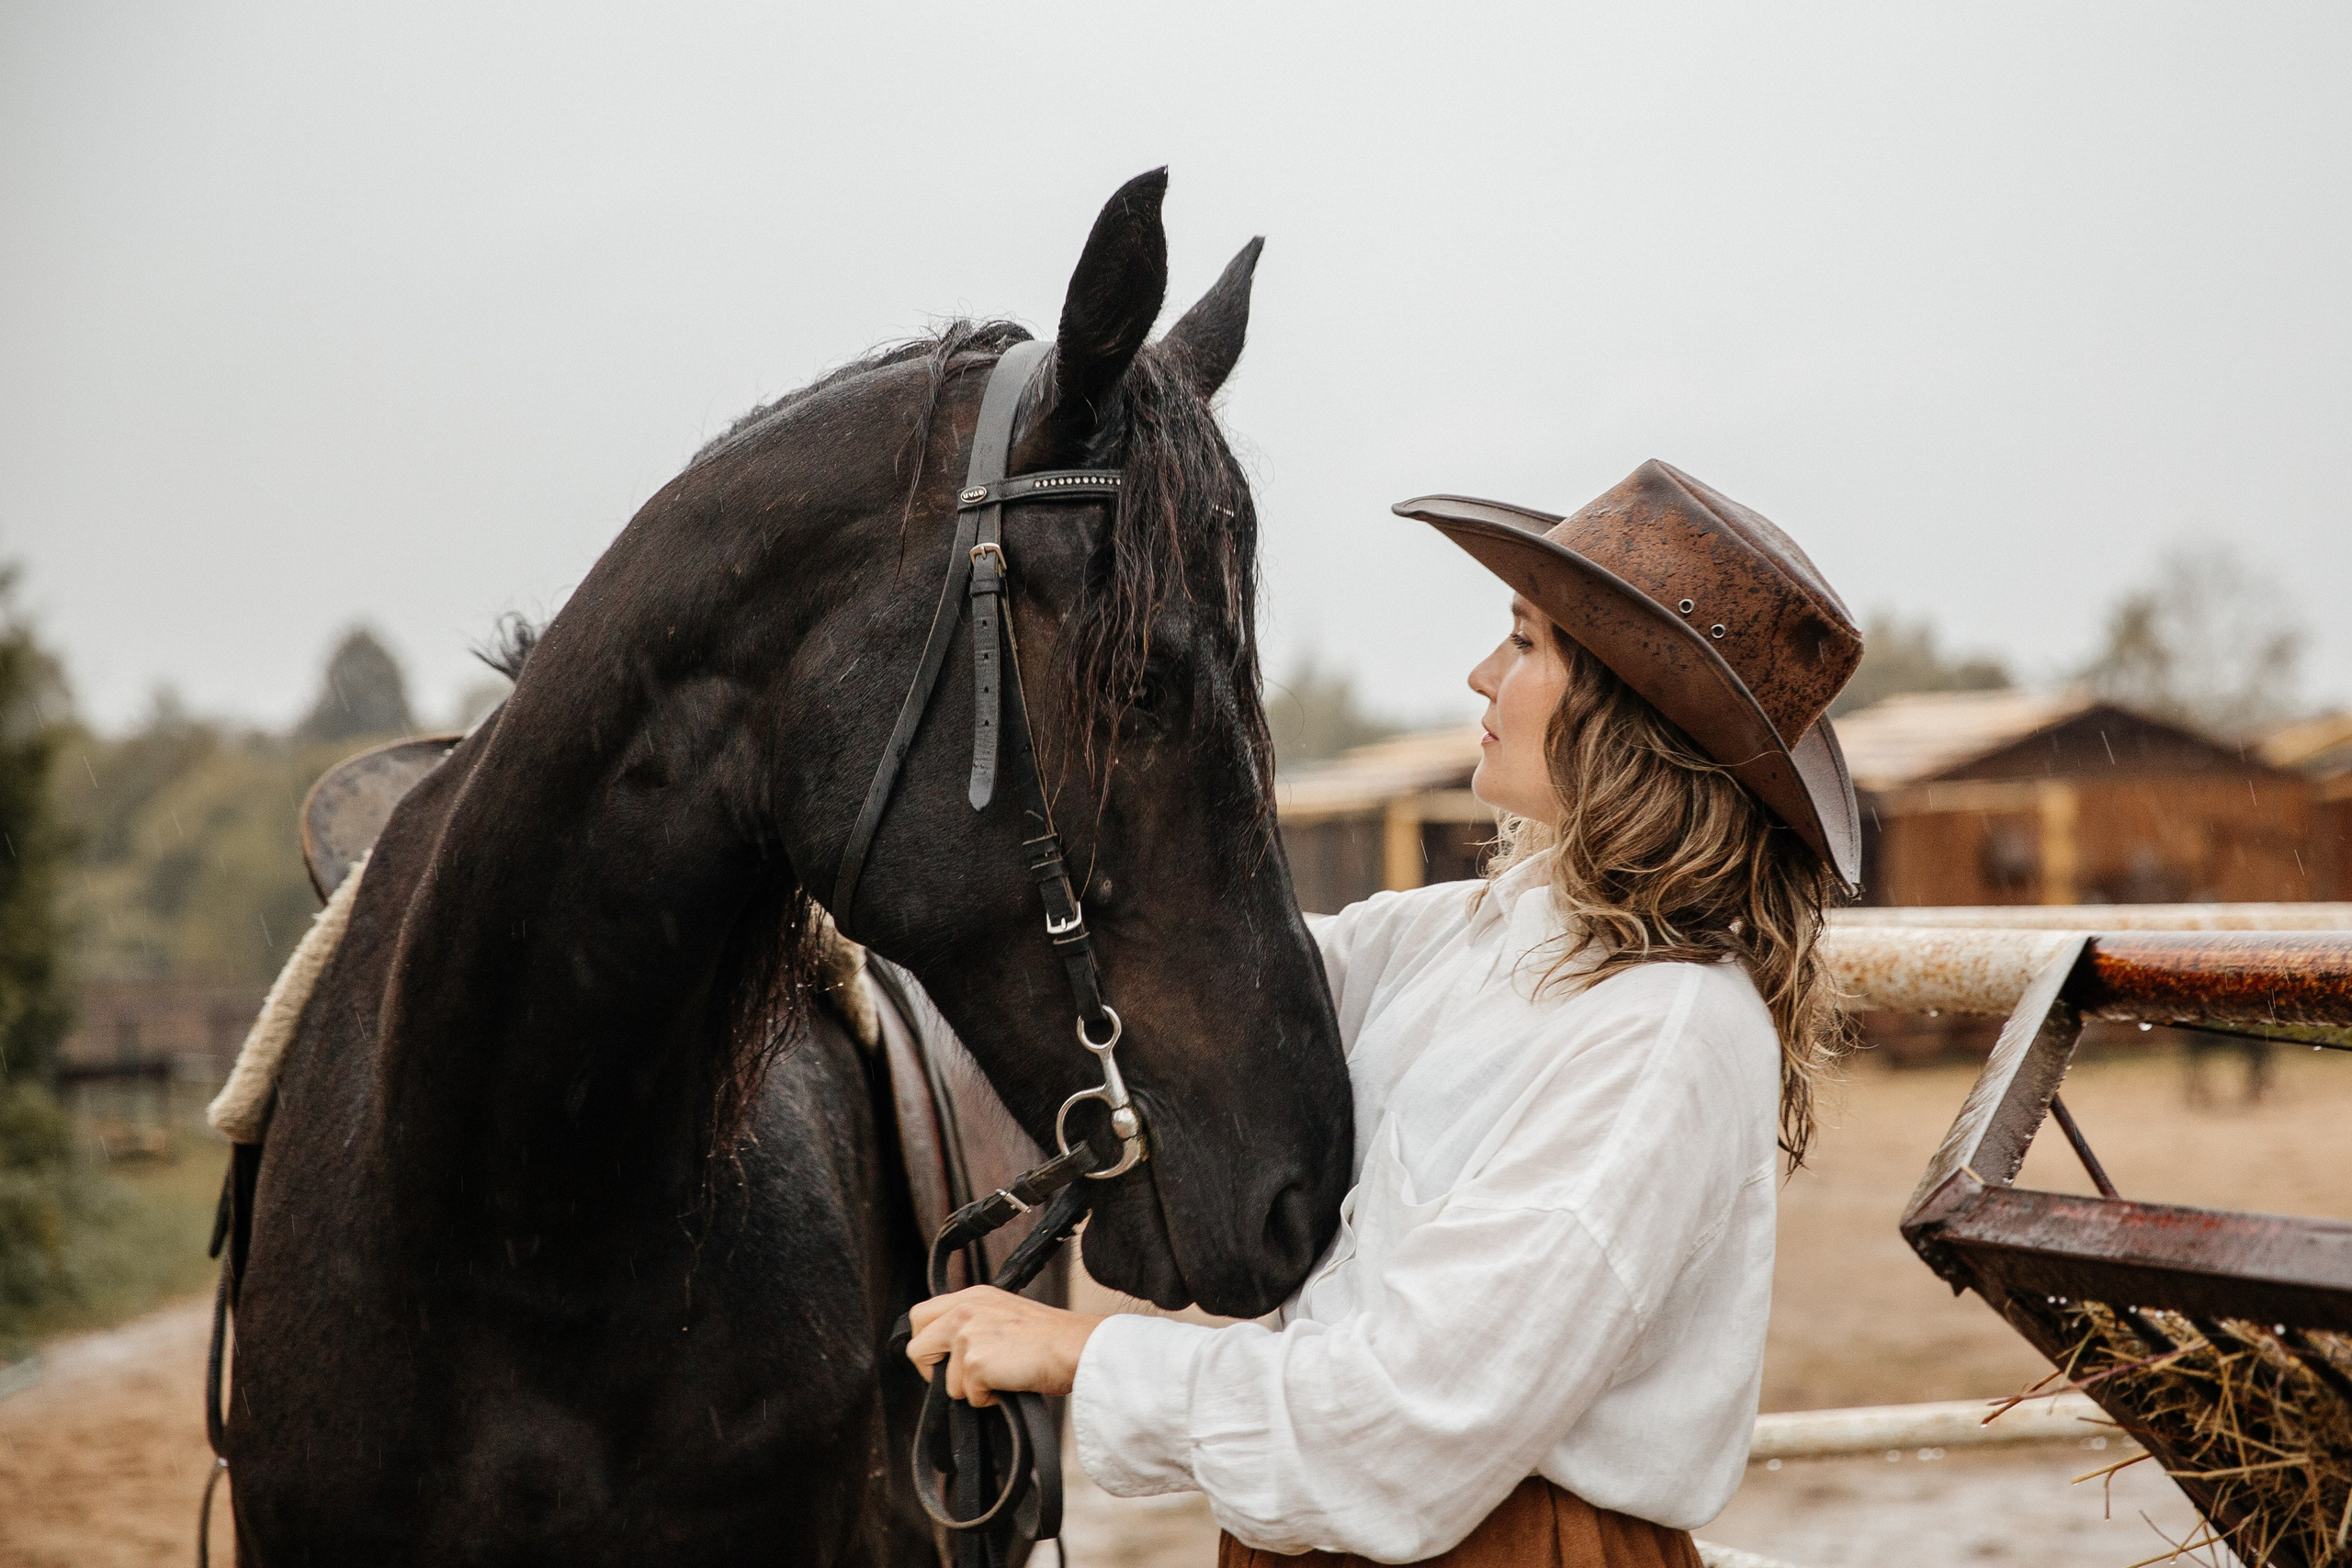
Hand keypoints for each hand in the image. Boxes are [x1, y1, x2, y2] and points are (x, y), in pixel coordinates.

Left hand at [905, 1286, 1104, 1407]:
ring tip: (1001, 1377)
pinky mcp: (975, 1363)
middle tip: (960, 1379)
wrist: (1076, 1347)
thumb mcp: (1004, 1312)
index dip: (927, 1343)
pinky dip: (987, 1400)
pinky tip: (1008, 1385)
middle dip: (932, 1370)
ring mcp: (967, 1336)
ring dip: (970, 1389)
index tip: (943, 1359)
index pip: (920, 1315)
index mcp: (971, 1296)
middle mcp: (964, 1310)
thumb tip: (951, 1351)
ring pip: (944, 1381)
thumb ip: (974, 1320)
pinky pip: (968, 1397)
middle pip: (917, 1347)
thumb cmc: (1050, 1337)